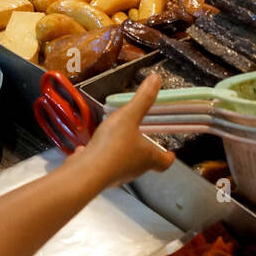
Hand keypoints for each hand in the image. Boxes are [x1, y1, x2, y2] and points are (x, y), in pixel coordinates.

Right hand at [73, 75, 174, 189]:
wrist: (86, 172)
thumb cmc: (113, 145)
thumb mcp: (128, 116)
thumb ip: (142, 99)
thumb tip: (156, 79)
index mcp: (148, 157)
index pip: (165, 162)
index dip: (168, 156)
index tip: (170, 151)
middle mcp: (135, 169)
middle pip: (145, 162)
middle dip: (145, 150)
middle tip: (142, 137)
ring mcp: (117, 175)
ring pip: (124, 163)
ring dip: (123, 152)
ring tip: (117, 138)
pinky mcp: (100, 176)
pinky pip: (104, 165)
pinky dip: (102, 156)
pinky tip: (92, 147)